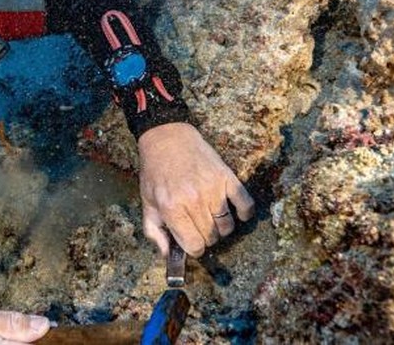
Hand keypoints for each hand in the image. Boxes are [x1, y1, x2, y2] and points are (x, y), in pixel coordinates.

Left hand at [138, 122, 254, 257]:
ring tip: (212, 218)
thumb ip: (155, 232)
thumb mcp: (147, 202)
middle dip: (206, 238)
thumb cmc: (156, 172)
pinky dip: (245, 213)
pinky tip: (237, 213)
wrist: (168, 138)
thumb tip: (167, 255)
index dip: (193, 248)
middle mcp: (194, 201)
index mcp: (172, 208)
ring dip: (222, 228)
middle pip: (211, 237)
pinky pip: (246, 204)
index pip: (194, 245)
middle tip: (199, 227)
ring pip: (228, 226)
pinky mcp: (227, 177)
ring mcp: (213, 189)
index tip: (192, 243)